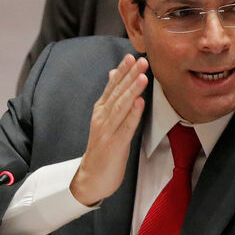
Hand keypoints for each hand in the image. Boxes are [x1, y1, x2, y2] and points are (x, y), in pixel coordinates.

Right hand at [69, 55, 148, 205]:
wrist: (92, 178)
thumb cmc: (103, 148)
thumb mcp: (105, 120)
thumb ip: (111, 98)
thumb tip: (114, 75)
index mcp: (101, 110)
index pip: (112, 87)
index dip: (122, 71)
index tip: (131, 56)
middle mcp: (102, 118)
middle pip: (117, 94)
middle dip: (130, 76)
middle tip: (141, 61)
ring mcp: (107, 131)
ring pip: (120, 108)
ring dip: (132, 91)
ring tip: (142, 77)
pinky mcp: (114, 145)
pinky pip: (125, 128)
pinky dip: (132, 115)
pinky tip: (139, 104)